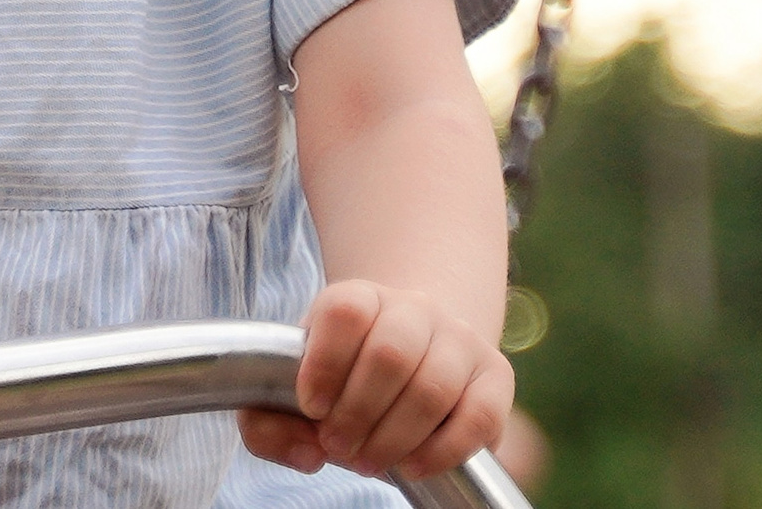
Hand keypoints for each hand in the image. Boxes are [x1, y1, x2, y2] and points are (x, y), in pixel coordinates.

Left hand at [238, 281, 512, 482]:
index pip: (345, 310)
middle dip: (357, 414)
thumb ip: (267, 423)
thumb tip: (306, 453)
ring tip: (369, 460)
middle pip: (390, 352)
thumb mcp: (291, 393)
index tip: (312, 407)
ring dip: (394, 437)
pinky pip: (480, 415)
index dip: (325, 363)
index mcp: (360, 297)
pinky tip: (412, 465)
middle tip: (339, 446)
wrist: (412, 359)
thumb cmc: (342, 383)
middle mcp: (415, 308)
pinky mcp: (495, 377)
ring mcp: (460, 339)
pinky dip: (443, 450)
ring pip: (433, 386)